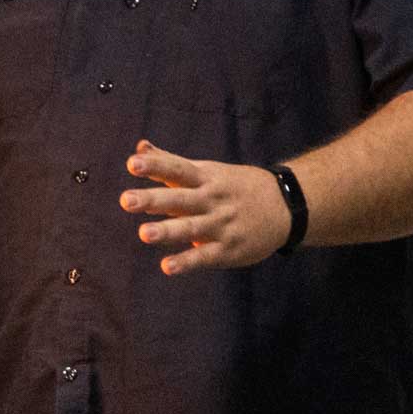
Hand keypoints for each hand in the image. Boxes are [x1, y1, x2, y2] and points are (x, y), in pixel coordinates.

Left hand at [120, 140, 291, 274]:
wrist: (286, 206)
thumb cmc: (235, 186)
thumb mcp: (207, 170)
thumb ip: (170, 162)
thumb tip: (139, 147)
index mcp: (206, 178)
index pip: (177, 169)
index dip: (156, 165)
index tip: (133, 163)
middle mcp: (212, 200)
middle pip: (180, 198)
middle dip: (153, 199)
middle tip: (126, 200)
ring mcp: (221, 225)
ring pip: (192, 228)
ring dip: (168, 231)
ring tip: (143, 233)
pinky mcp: (228, 249)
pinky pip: (205, 256)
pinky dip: (187, 261)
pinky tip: (167, 266)